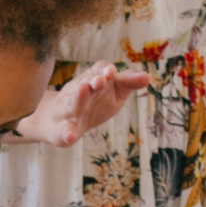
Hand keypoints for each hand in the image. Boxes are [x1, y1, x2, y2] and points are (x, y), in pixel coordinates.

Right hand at [14, 62, 150, 147]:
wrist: (58, 121)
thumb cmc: (93, 103)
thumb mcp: (113, 92)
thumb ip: (128, 83)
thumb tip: (147, 77)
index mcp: (93, 81)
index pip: (99, 70)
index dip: (105, 70)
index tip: (112, 72)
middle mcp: (79, 92)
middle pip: (85, 83)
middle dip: (92, 80)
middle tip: (100, 81)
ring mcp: (69, 110)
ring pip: (72, 102)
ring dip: (78, 97)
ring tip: (83, 90)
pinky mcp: (62, 129)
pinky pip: (64, 130)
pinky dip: (67, 133)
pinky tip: (71, 136)